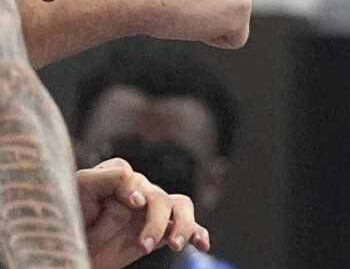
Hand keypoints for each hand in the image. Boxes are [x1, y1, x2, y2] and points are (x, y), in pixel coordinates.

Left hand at [78, 159, 207, 268]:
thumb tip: (140, 196)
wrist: (70, 250)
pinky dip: (198, 234)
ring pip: (180, 207)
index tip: (132, 205)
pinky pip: (186, 228)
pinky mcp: (159, 231)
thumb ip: (110, 179)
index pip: (130, 176)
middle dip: (156, 221)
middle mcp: (140, 190)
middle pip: (159, 197)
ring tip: (174, 245)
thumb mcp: (80, 189)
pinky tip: (202, 244)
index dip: (133, 190)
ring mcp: (152, 211)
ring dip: (182, 225)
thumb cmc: (69, 217)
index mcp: (118, 175)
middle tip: (143, 245)